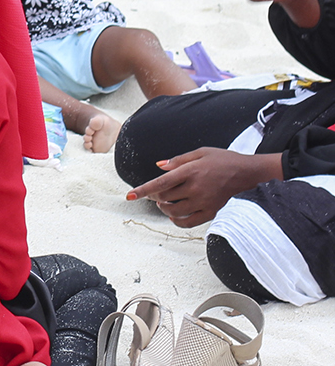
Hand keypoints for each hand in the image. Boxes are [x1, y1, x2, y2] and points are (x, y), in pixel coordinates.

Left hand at [126, 148, 281, 227]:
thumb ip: (177, 161)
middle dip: (154, 196)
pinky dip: (177, 221)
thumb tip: (158, 167)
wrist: (246, 172)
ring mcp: (204, 201)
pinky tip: (174, 215)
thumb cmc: (221, 159)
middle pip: (165, 197)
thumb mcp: (199, 152)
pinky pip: (189, 222)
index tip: (129, 196)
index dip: (143, 190)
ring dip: (164, 208)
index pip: (160, 183)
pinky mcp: (212, 211)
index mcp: (190, 171)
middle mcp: (196, 188)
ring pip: (174, 211)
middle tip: (154, 192)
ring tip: (164, 202)